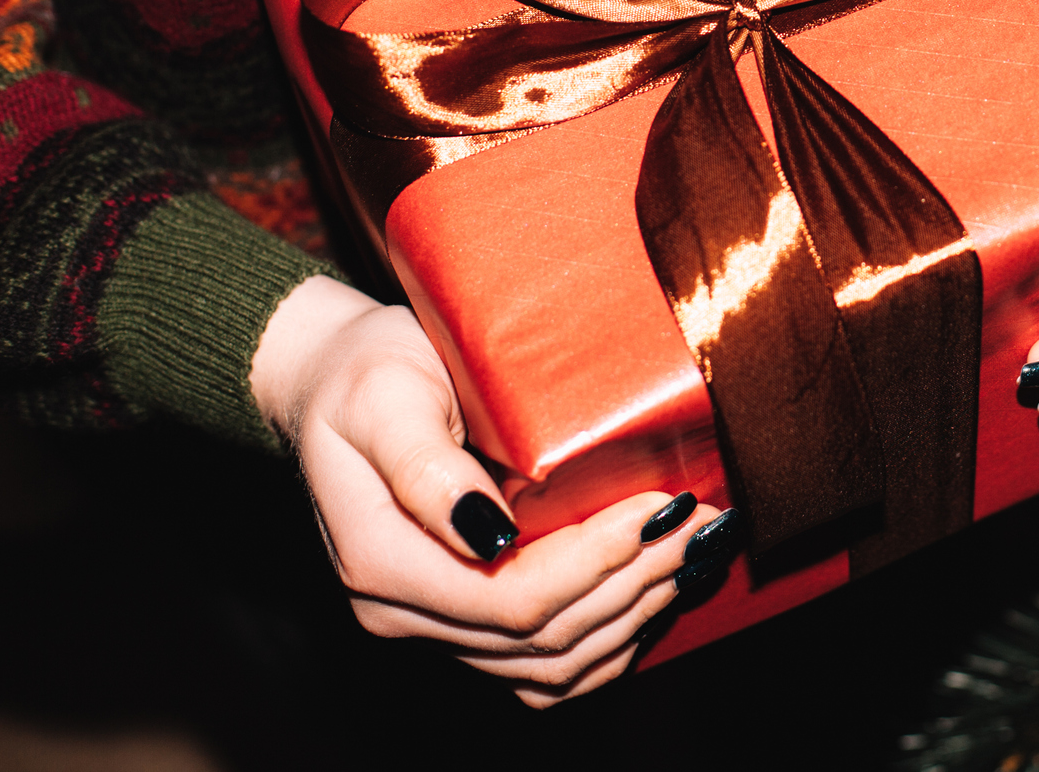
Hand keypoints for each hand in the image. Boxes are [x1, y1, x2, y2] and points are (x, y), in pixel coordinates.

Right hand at [250, 276, 735, 705]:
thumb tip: (488, 533)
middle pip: (542, 637)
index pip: (511, 598)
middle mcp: (402, 612)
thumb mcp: (386, 396)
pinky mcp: (463, 620)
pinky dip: (609, 639)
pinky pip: (543, 666)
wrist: (333, 384)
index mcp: (381, 561)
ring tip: (696, 551)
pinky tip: (656, 592)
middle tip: (704, 521)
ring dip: (635, 613)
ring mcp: (432, 625)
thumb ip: (426, 468)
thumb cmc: (365, 373)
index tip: (661, 503)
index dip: (597, 560)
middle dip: (636, 580)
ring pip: (550, 664)